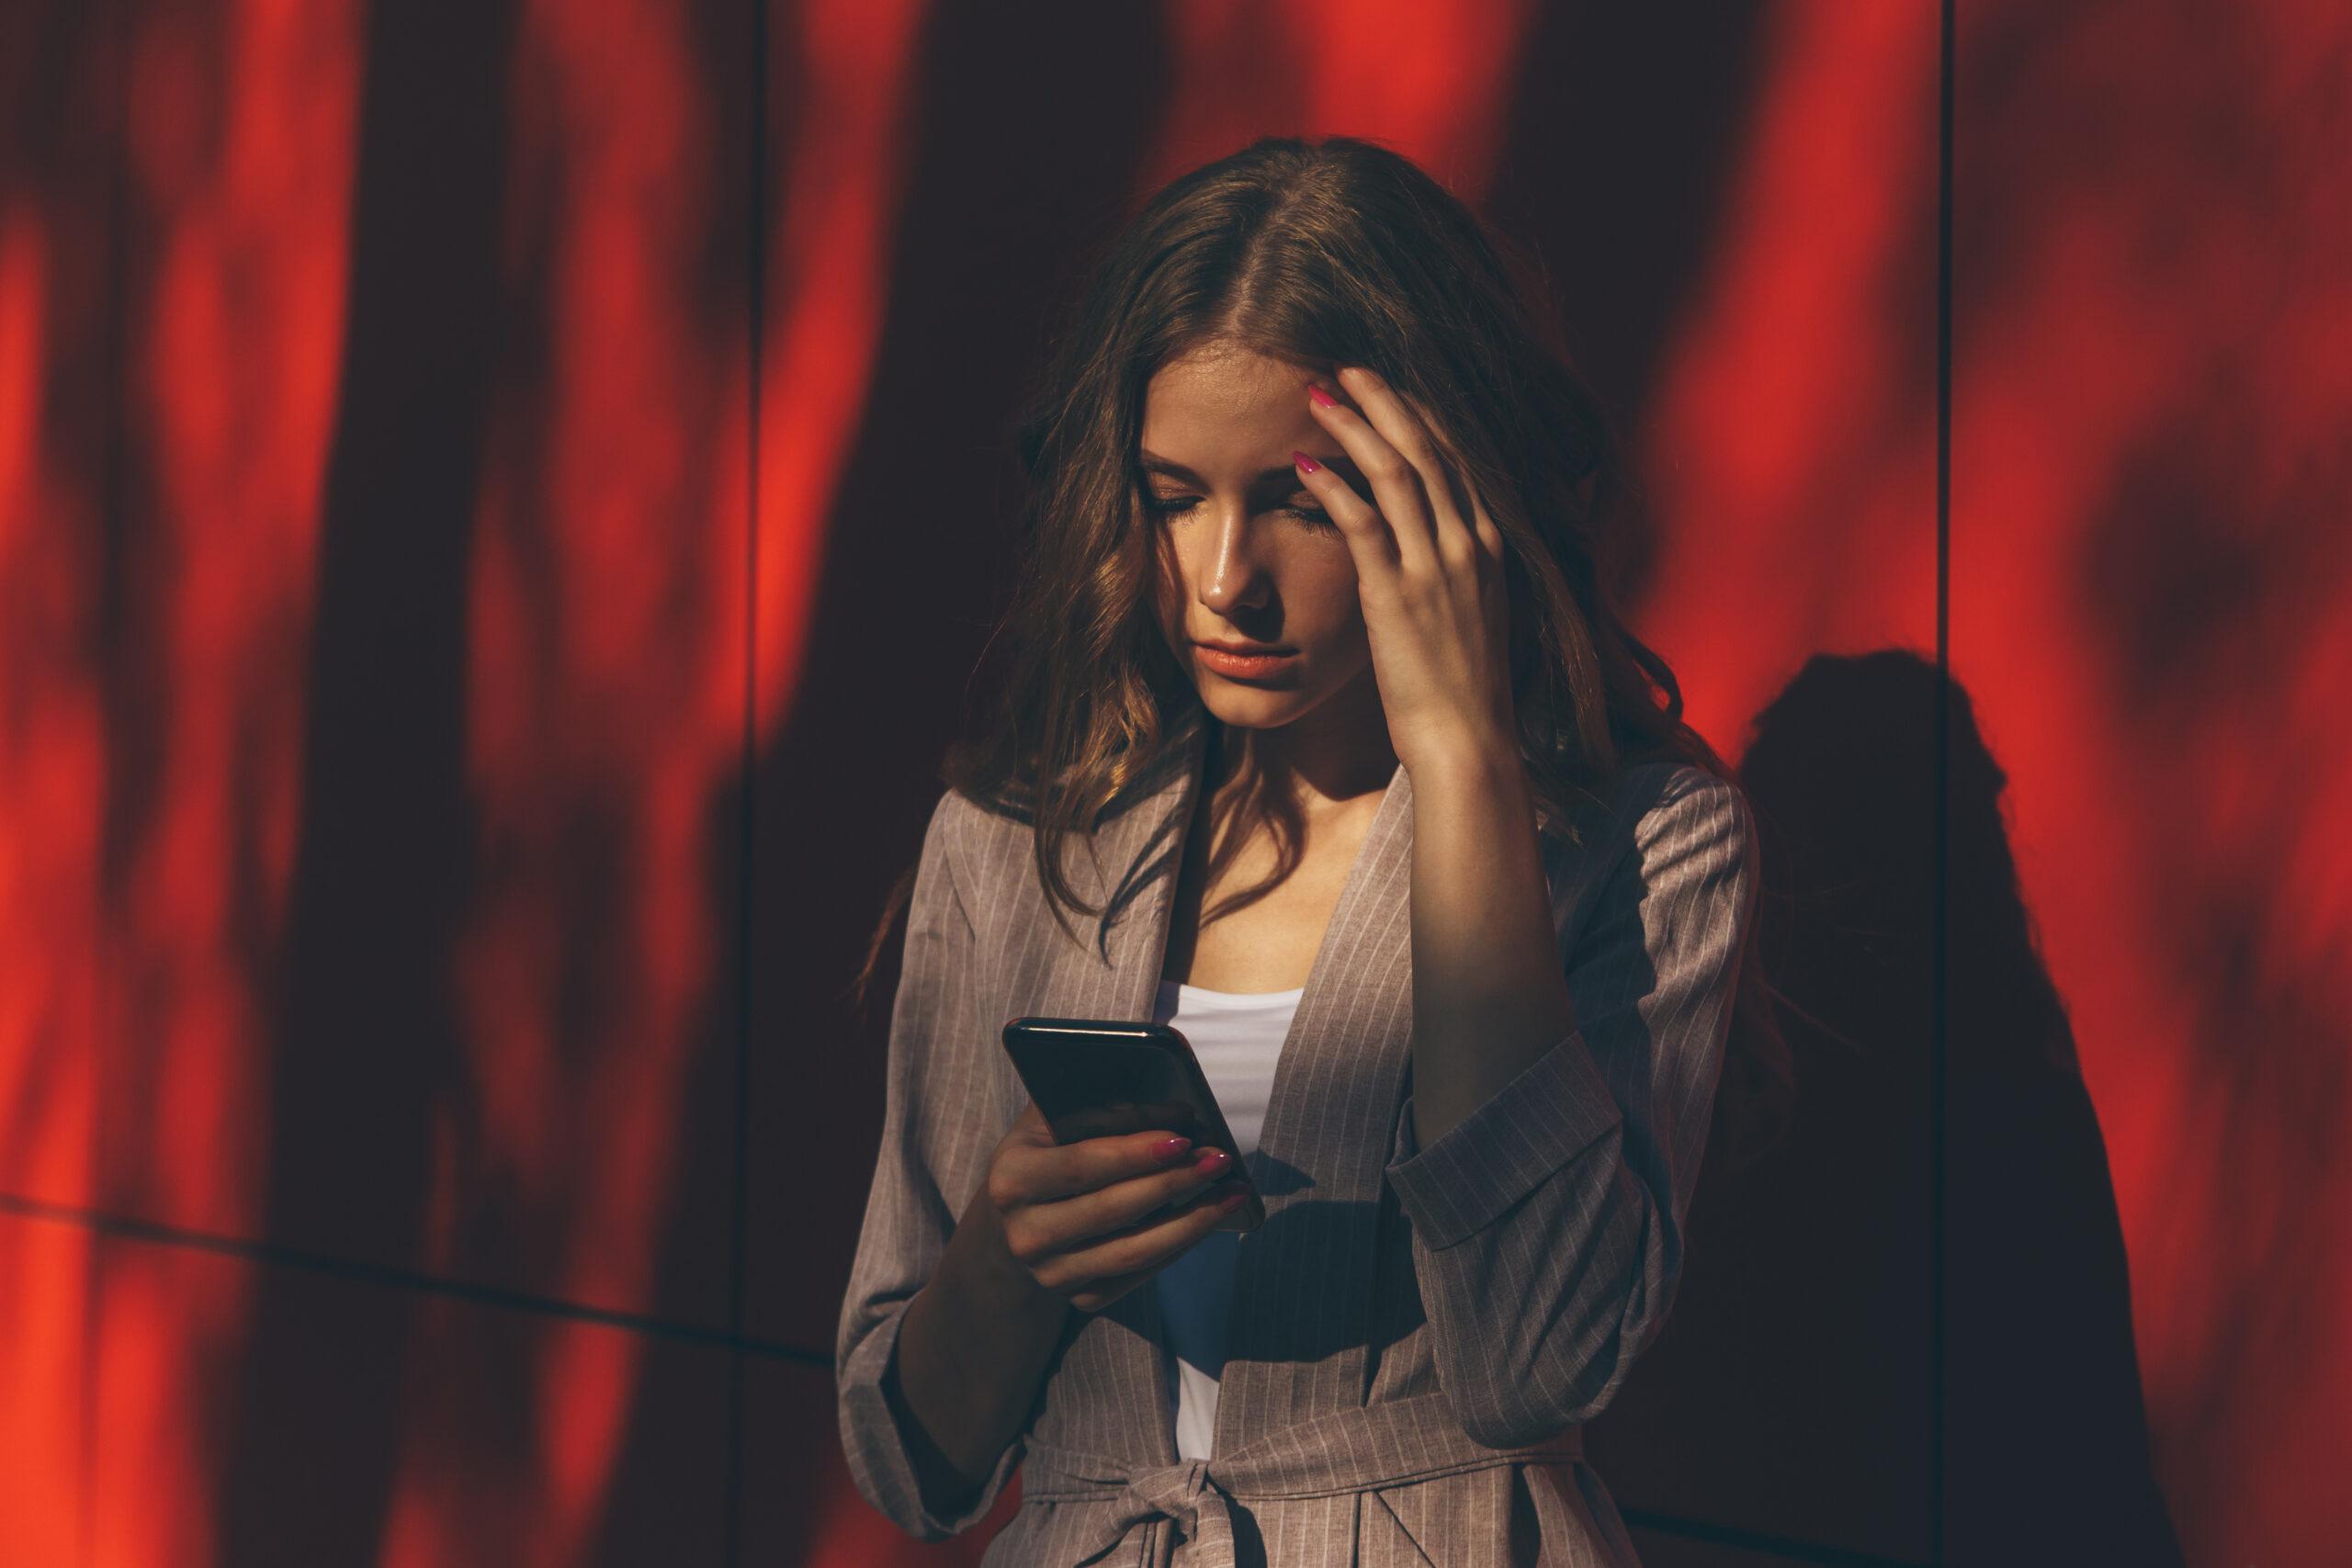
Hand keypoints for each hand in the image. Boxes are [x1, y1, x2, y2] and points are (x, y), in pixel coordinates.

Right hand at [978, 1102, 1257, 1314]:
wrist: (1017, 1218)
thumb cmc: (1047, 1153)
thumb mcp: (1054, 1120)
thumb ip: (1101, 1105)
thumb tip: (1177, 1111)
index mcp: (1011, 1180)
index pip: (1082, 1165)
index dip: (1135, 1152)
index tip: (1184, 1137)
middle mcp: (1025, 1234)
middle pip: (1113, 1210)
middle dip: (1174, 1182)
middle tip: (1220, 1159)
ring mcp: (1051, 1274)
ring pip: (1134, 1251)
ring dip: (1192, 1220)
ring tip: (1232, 1192)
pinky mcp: (1080, 1297)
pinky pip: (1140, 1274)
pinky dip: (1179, 1245)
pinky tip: (1207, 1218)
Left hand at [1292, 365, 1518, 774]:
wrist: (1470, 741)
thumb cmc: (1466, 690)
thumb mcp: (1474, 615)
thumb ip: (1456, 573)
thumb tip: (1429, 553)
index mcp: (1488, 546)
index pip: (1456, 459)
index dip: (1419, 416)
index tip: (1388, 389)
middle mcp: (1467, 545)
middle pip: (1427, 449)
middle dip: (1386, 400)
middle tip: (1348, 367)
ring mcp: (1435, 568)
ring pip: (1395, 473)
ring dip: (1354, 426)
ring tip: (1319, 394)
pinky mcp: (1398, 596)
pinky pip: (1364, 523)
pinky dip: (1332, 487)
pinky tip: (1303, 462)